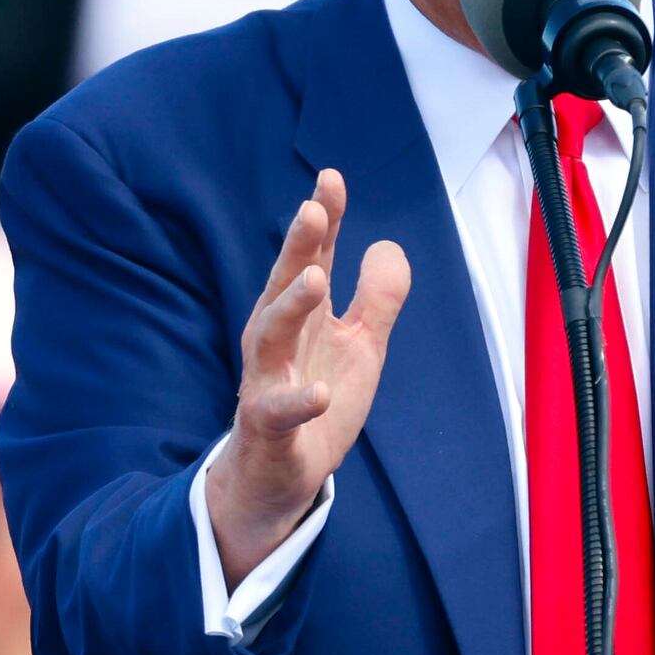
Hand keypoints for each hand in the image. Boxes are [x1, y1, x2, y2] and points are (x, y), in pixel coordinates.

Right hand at [208, 171, 410, 582]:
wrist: (282, 475)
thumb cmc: (316, 401)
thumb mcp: (360, 347)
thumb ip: (377, 299)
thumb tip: (387, 244)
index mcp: (302, 316)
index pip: (312, 258)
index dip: (323, 220)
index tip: (331, 179)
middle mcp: (278, 339)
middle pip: (284, 284)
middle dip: (297, 248)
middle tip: (312, 211)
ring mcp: (267, 380)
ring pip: (270, 336)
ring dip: (291, 307)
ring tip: (315, 280)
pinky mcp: (267, 425)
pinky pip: (279, 411)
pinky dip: (297, 401)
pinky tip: (317, 392)